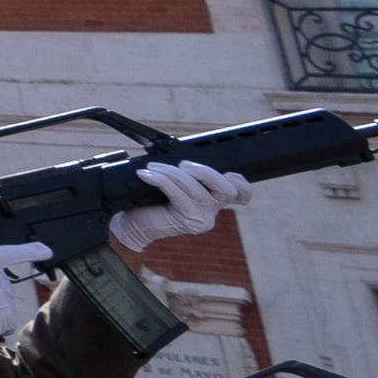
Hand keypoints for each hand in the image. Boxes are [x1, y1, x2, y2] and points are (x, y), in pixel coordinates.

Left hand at [111, 159, 250, 252]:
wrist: (135, 223)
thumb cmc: (151, 200)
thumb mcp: (173, 182)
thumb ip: (186, 172)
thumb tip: (184, 153)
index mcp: (214, 200)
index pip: (242, 193)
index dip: (240, 181)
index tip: (221, 169)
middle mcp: (213, 211)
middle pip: (227, 189)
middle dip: (204, 171)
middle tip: (181, 165)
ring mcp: (202, 218)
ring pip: (196, 188)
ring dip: (172, 172)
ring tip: (152, 168)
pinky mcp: (187, 221)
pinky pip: (177, 194)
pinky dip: (160, 179)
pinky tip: (146, 175)